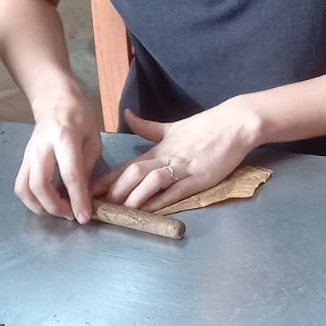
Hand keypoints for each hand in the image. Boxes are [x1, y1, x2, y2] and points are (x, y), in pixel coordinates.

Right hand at [15, 91, 102, 224]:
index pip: (70, 175)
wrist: (53, 99)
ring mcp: (28, 154)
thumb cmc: (79, 117)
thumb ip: (88, 166)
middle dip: (55, 207)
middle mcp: (42, 148)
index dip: (77, 199)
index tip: (84, 217)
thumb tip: (84, 195)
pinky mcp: (23, 160)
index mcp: (65, 139)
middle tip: (71, 215)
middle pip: (41, 186)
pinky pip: (21, 186)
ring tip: (58, 211)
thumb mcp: (93, 138)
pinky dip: (31, 201)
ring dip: (40, 207)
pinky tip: (46, 204)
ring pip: (25, 189)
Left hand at [97, 103, 260, 210]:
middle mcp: (166, 158)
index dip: (108, 179)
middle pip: (134, 173)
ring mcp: (183, 168)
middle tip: (101, 206)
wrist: (235, 124)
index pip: (127, 165)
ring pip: (152, 181)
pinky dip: (161, 201)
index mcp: (158, 148)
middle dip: (115, 191)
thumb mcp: (171, 126)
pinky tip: (150, 211)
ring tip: (122, 211)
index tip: (90, 191)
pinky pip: (176, 191)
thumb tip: (126, 114)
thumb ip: (147, 127)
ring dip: (135, 197)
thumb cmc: (205, 126)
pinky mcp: (199, 178)